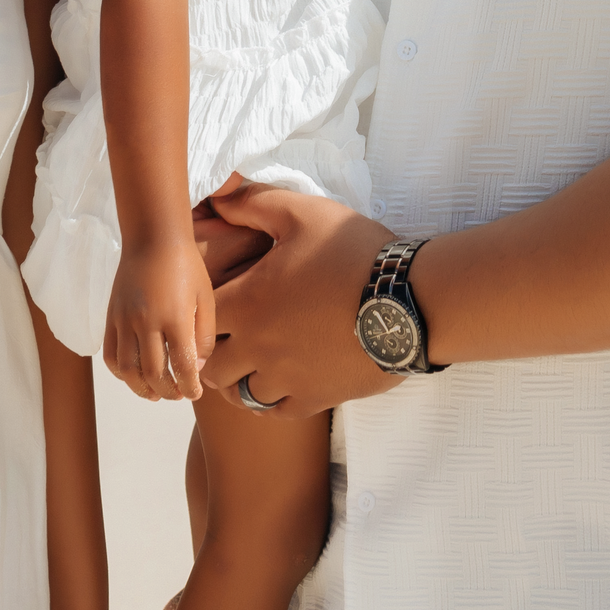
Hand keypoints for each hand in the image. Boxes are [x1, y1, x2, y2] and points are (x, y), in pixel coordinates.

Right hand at [104, 234, 213, 400]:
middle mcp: (147, 321)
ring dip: (141, 388)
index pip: (181, 365)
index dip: (188, 386)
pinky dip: (120, 372)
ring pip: (127, 369)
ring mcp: (125, 320)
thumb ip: (203, 335)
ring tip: (155, 394)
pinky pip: (110, 354)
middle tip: (177, 395)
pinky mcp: (111, 317)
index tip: (194, 393)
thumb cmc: (186, 266)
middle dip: (167, 391)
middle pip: (153, 373)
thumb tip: (196, 368)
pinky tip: (134, 376)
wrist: (153, 238)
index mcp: (175, 316)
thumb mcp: (206, 298)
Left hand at [200, 186, 400, 415]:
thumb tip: (218, 199)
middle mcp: (259, 346)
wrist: (409, 298)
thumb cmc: (355, 253)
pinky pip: (278, 410)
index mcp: (249, 303)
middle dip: (214, 353)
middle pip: (212, 367)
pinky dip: (274, 398)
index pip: (199, 319)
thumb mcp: (303, 213)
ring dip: (242, 379)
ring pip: (242, 395)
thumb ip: (254, 204)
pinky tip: (284, 380)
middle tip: (229, 339)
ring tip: (254, 363)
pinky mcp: (316, 397)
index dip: (200, 313)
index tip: (216, 304)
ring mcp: (287, 377)